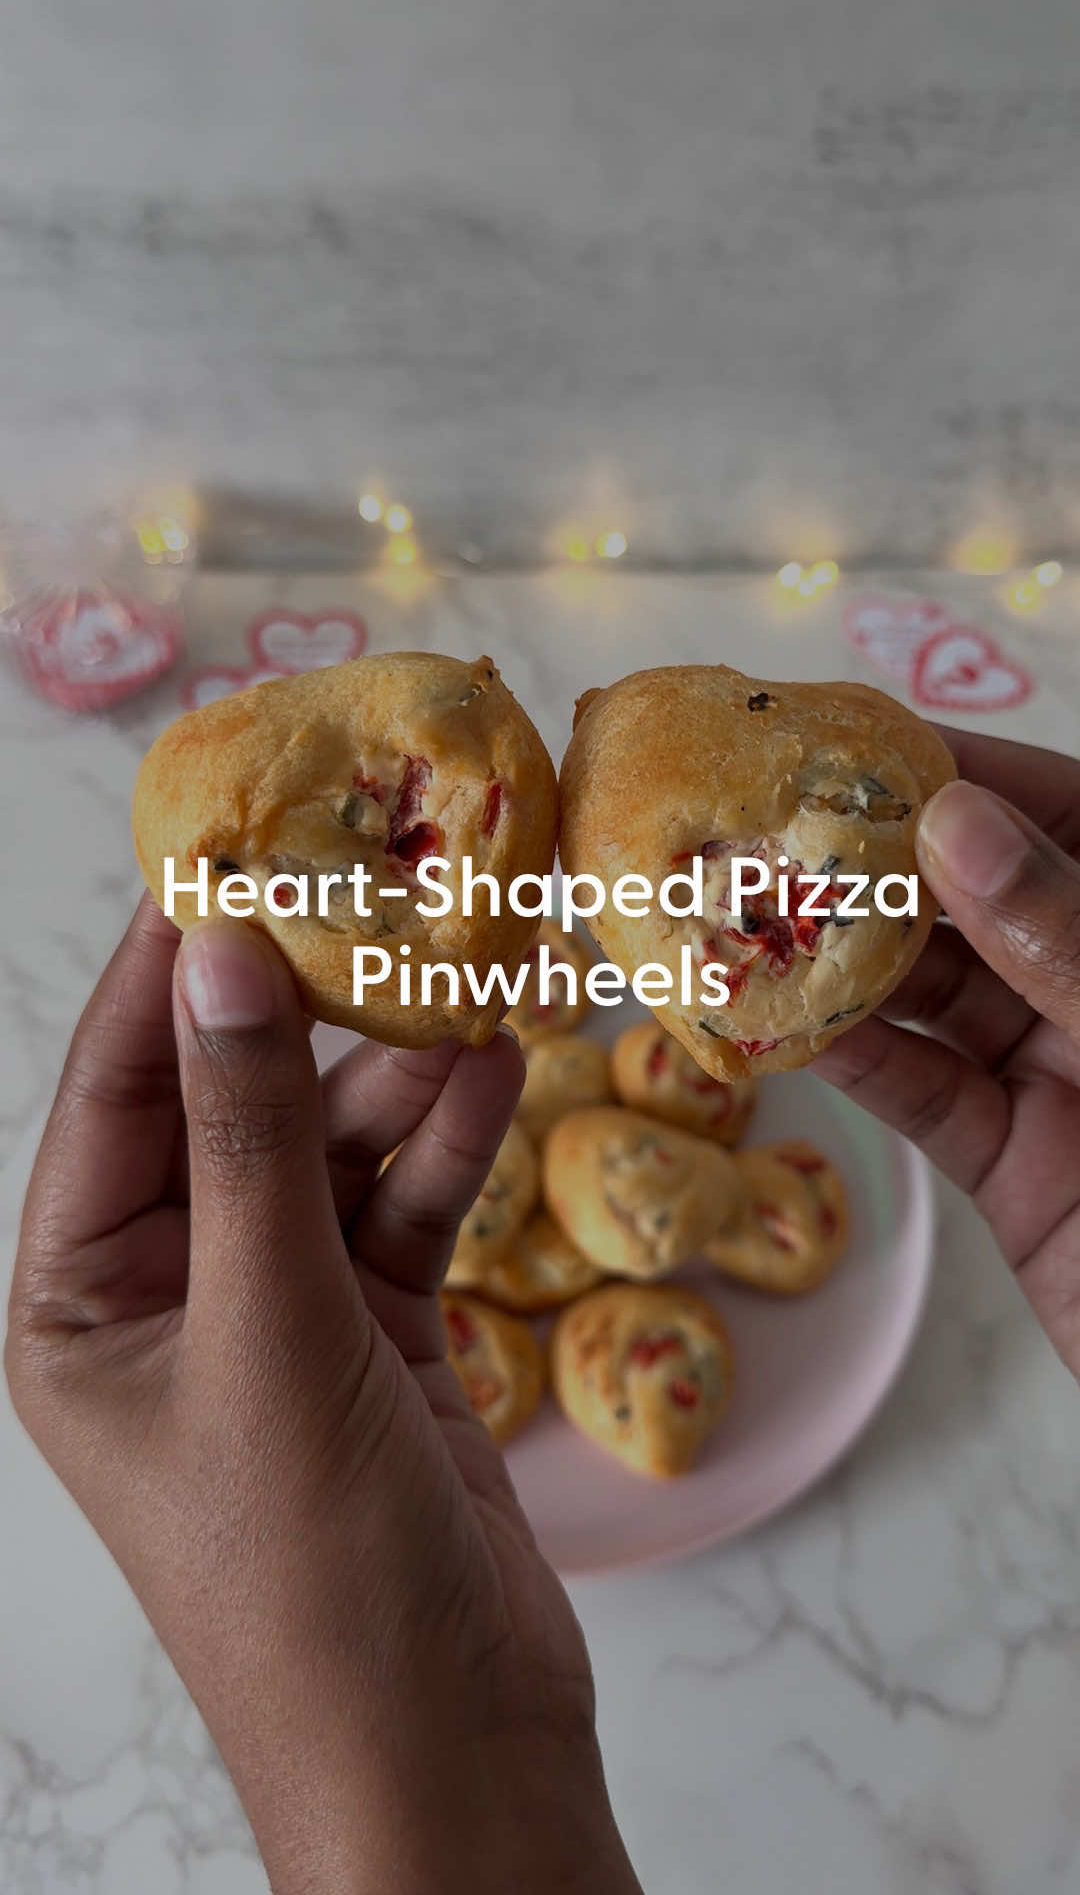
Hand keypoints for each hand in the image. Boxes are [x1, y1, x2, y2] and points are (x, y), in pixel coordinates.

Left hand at [5, 898, 639, 1894]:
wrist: (448, 1751)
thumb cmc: (310, 1576)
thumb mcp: (270, 1337)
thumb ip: (249, 1142)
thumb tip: (221, 958)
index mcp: (81, 1300)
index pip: (116, 1092)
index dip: (169, 971)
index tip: (232, 846)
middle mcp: (168, 1295)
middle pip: (230, 1104)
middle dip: (304, 1013)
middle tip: (377, 898)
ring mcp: (279, 1315)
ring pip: (329, 1149)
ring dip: (394, 1075)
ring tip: (464, 988)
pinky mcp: (378, 1338)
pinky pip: (402, 1209)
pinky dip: (446, 1145)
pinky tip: (496, 1073)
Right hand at [813, 730, 1079, 1378]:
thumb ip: (1065, 933)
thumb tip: (953, 822)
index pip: (1056, 810)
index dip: (948, 769)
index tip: (839, 739)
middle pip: (972, 898)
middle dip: (864, 866)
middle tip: (752, 834)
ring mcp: (1060, 1067)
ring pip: (931, 994)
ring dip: (835, 963)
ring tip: (735, 920)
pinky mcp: (1015, 1160)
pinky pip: (922, 1093)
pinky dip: (850, 1062)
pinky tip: (776, 1026)